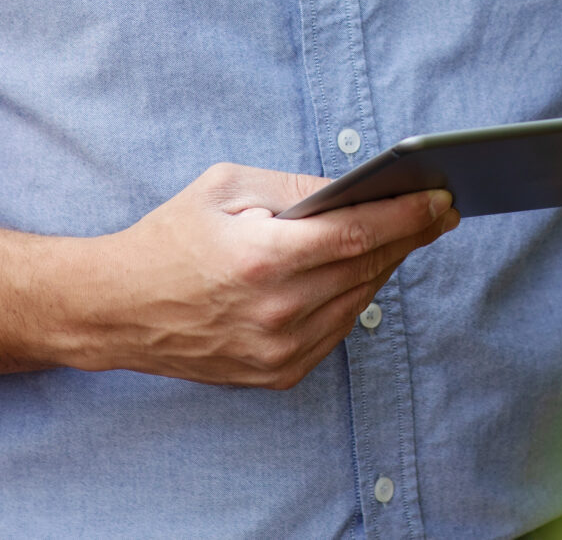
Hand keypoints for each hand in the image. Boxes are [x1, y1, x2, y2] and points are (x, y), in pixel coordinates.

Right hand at [62, 163, 458, 388]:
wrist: (117, 309)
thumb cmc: (170, 238)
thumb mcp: (226, 186)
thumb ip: (296, 186)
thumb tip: (355, 190)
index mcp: (265, 258)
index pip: (361, 233)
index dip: (410, 214)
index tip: (444, 198)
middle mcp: (278, 311)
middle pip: (368, 266)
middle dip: (408, 235)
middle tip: (438, 211)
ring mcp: (279, 350)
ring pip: (359, 300)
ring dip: (382, 266)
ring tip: (400, 236)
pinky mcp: (277, 374)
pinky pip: (337, 330)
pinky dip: (352, 299)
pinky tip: (355, 273)